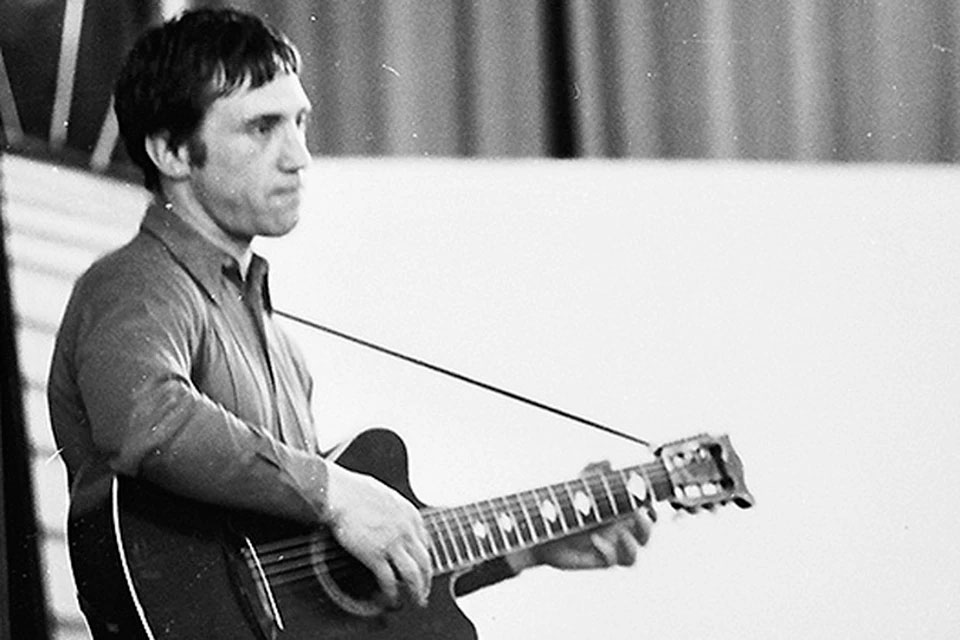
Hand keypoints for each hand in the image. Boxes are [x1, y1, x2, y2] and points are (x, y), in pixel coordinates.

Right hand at [323, 463, 431, 606]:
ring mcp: (392, 543)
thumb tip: (393, 516)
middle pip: (424, 562)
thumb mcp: (386, 495)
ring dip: (416, 591)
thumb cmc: (355, 490)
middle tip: (424, 592)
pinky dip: (391, 593)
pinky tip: (390, 598)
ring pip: (413, 575)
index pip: (425, 543)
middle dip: (426, 581)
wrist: (338, 493)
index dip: (425, 560)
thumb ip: (395, 510)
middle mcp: (406, 530)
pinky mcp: (375, 555)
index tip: (422, 568)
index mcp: (410, 514)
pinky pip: (388, 580)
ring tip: (414, 601)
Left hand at [506, 461, 655, 571]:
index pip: (645, 510)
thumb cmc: (562, 502)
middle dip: (646, 526)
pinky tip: (595, 541)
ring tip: (620, 534)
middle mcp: (616, 530)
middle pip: (645, 534)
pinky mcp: (597, 559)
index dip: (651, 505)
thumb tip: (607, 461)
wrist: (539, 524)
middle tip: (637, 516)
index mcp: (617, 510)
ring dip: (631, 545)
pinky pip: (611, 561)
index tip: (647, 497)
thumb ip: (593, 473)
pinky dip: (608, 552)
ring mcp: (608, 546)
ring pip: (633, 555)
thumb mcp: (578, 484)